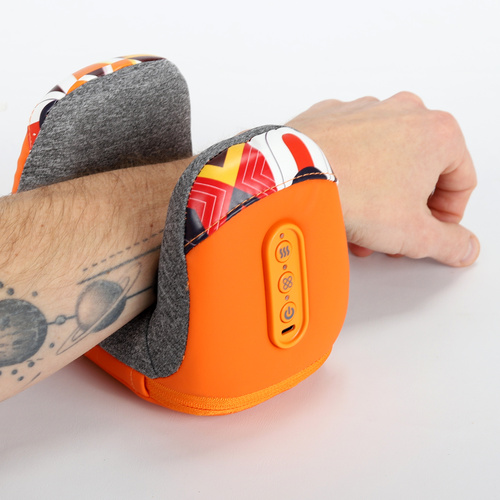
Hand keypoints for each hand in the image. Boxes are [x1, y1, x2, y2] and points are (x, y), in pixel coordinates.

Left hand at [286, 92, 478, 266]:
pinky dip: (351, 173)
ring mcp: (366, 110)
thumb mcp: (413, 232)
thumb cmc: (354, 193)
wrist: (294, 176)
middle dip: (407, 209)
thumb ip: (448, 241)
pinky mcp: (334, 116)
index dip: (449, 215)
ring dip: (379, 195)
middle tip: (393, 234)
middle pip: (421, 170)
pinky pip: (352, 148)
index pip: (462, 180)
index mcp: (438, 133)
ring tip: (361, 225)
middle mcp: (404, 112)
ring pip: (385, 160)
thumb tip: (462, 246)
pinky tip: (341, 199)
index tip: (431, 231)